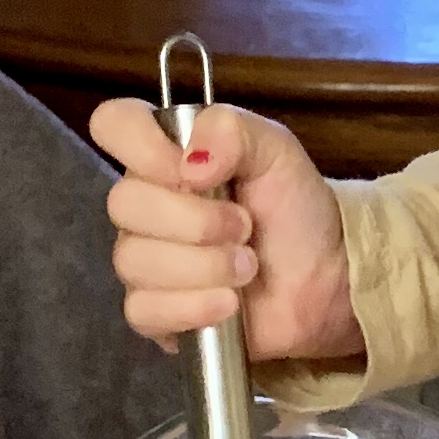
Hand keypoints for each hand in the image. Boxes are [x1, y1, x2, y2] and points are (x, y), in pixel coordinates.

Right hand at [89, 96, 364, 366]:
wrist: (325, 277)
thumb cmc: (295, 210)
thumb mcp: (276, 151)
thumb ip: (232, 131)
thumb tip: (191, 163)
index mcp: (166, 155)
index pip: (113, 124)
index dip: (143, 146)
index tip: (190, 170)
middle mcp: (146, 206)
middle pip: (123, 203)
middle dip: (196, 221)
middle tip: (245, 227)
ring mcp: (145, 262)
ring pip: (134, 261)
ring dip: (205, 266)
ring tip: (248, 267)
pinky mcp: (155, 314)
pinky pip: (144, 310)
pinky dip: (194, 306)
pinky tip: (229, 304)